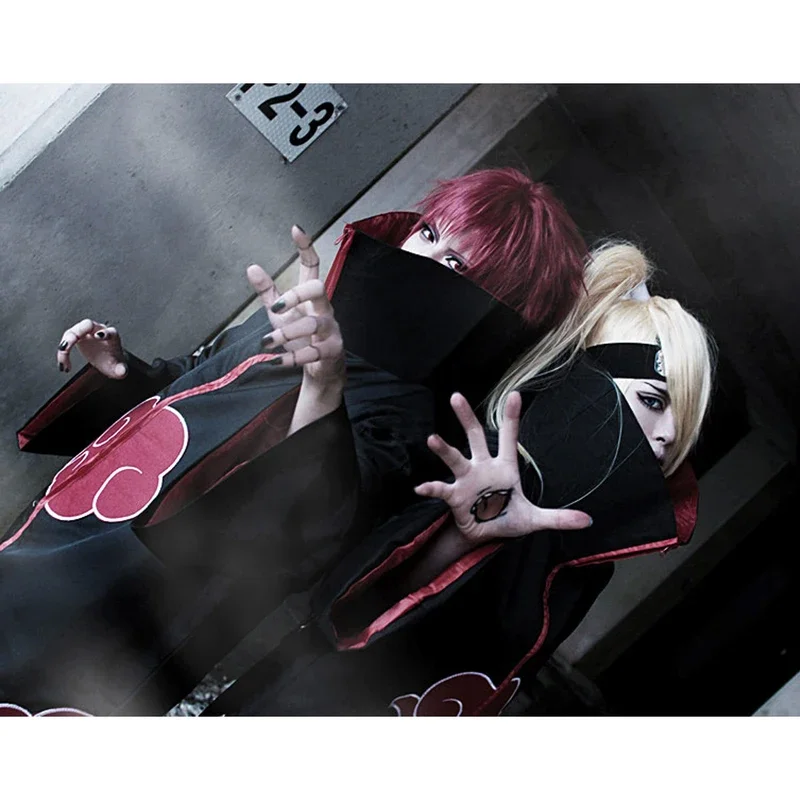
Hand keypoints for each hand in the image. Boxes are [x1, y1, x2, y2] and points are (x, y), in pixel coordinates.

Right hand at [56, 318, 127, 378]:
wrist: (108, 361)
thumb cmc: (114, 362)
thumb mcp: (118, 369)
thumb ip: (121, 370)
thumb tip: (122, 372)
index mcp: (112, 337)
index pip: (110, 331)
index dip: (104, 333)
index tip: (98, 336)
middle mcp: (99, 330)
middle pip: (87, 325)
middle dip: (77, 332)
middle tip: (68, 346)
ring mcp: (87, 332)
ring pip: (73, 331)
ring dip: (65, 344)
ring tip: (64, 361)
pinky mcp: (78, 336)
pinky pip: (66, 339)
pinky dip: (63, 352)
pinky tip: (64, 365)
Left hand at [247, 226, 343, 383]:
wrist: (320, 369)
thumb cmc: (301, 337)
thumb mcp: (281, 314)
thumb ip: (268, 292)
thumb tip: (251, 267)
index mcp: (311, 297)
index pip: (312, 266)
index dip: (305, 247)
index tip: (296, 229)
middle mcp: (324, 309)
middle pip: (318, 288)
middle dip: (296, 295)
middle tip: (276, 309)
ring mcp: (331, 330)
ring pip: (313, 324)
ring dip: (286, 333)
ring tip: (266, 343)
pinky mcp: (332, 351)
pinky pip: (313, 352)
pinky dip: (292, 357)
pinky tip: (276, 361)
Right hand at [414, 391, 592, 543]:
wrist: (484, 535)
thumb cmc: (506, 519)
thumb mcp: (534, 519)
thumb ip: (559, 518)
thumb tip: (588, 520)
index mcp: (504, 467)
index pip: (509, 437)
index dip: (511, 417)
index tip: (515, 394)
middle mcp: (483, 467)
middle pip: (474, 436)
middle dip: (466, 417)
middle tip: (456, 397)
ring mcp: (466, 480)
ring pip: (455, 458)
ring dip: (444, 449)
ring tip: (432, 439)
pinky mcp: (454, 496)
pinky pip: (441, 489)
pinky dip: (431, 488)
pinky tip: (421, 488)